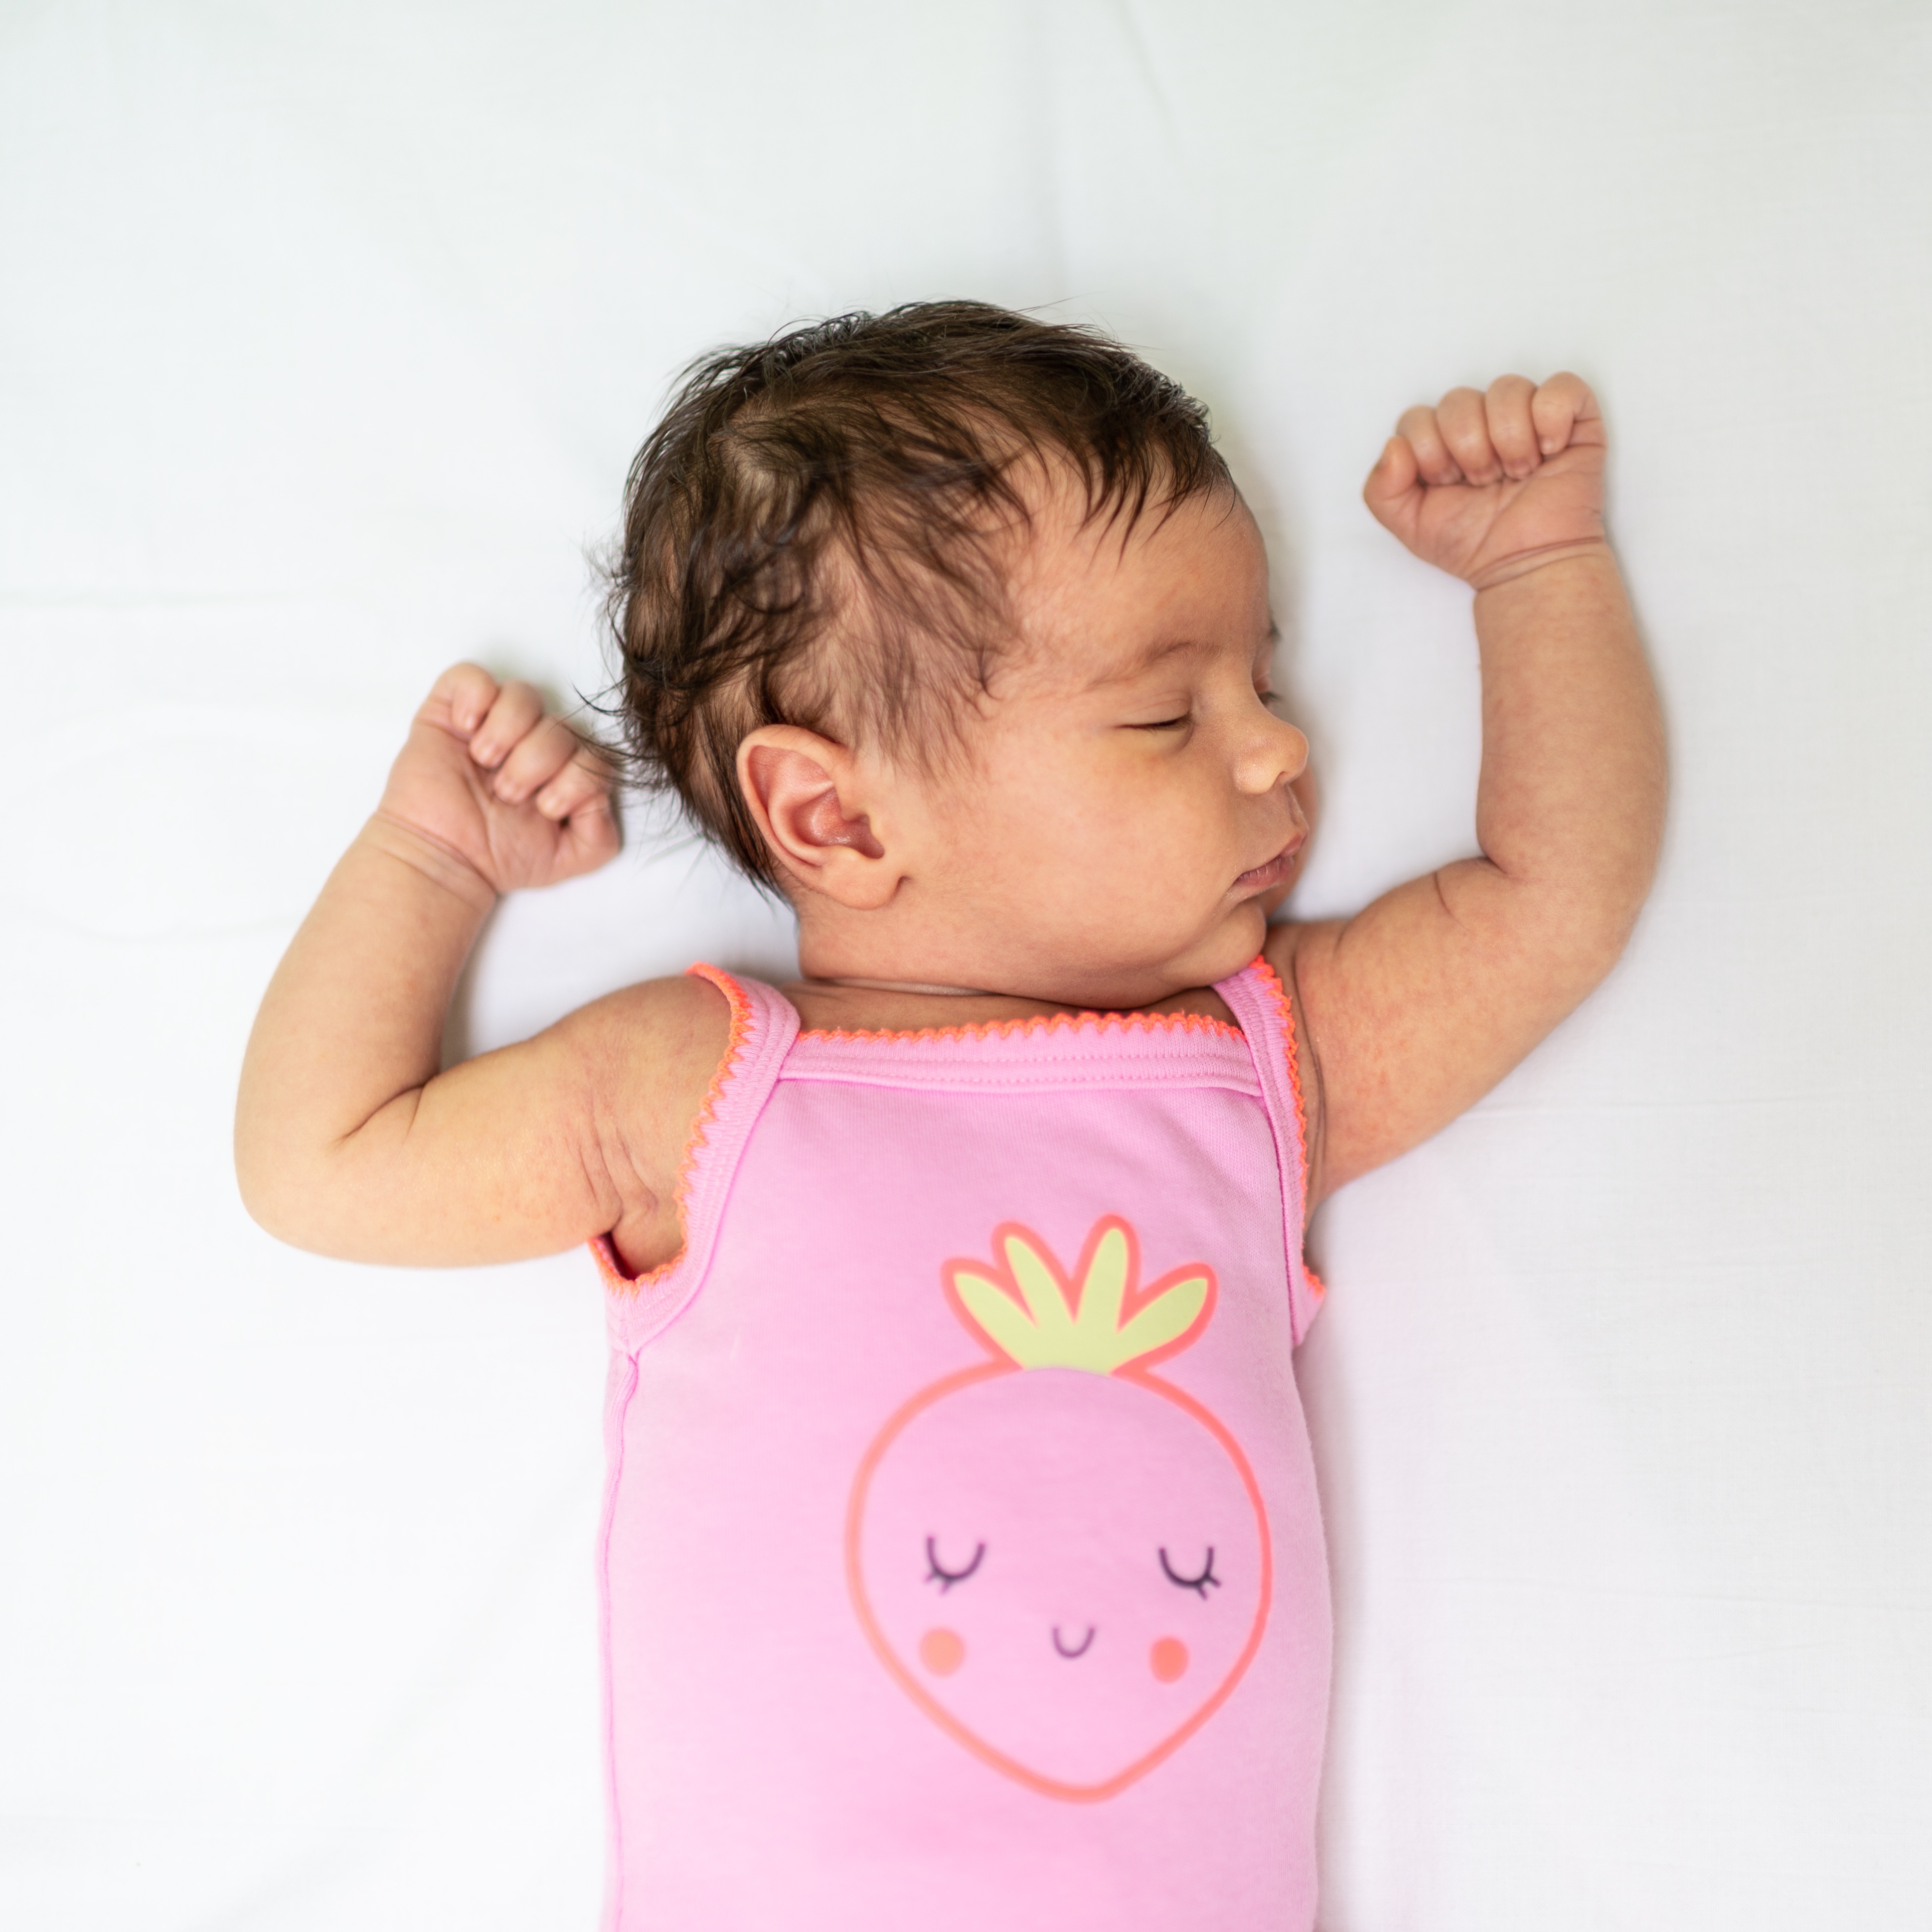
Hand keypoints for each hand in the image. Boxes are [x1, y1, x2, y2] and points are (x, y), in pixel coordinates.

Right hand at [369, 663, 620, 897]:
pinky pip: (472, 676)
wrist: (444, 860)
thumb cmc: (500, 856)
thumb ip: (602, 834)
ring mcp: (493, 723)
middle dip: (536, 763)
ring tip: (485, 761)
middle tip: (507, 793)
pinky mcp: (451, 711)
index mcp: (563, 769)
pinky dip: (474, 698)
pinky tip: (465, 730)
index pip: (595, 751)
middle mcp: (532, 742)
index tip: (547, 807)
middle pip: (561, 724)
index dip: (578, 778)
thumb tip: (601, 794)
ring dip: (507, 732)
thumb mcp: (568, 857)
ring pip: (523, 694)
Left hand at [1363, 373, 1606, 589]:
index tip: (1449, 484)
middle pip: (1458, 400)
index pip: (1418, 417)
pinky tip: (1549, 453)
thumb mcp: (1409, 525)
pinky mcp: (1573, 419)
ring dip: (1509, 440)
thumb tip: (1394, 446)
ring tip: (1518, 474)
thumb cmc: (1473, 544)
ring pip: (1506, 388)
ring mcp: (1526, 416)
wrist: (1526, 565)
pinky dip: (1551, 420)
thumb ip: (1381, 489)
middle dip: (1468, 450)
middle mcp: (1481, 421)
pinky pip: (1561, 387)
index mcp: (1441, 440)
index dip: (1430, 452)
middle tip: (1485, 483)